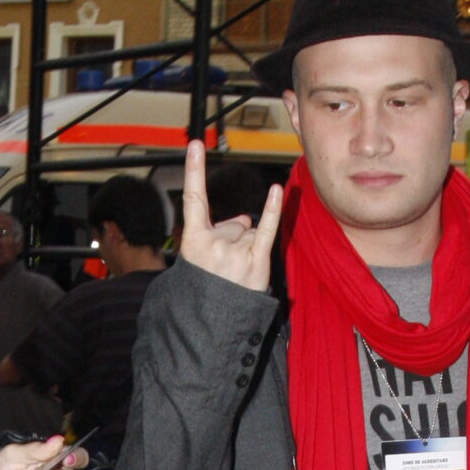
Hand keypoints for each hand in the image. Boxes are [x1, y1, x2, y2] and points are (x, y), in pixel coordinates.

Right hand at [177, 137, 282, 290]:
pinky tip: (276, 190)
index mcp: (193, 242)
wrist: (212, 324)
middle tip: (223, 270)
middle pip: (232, 224)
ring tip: (236, 276)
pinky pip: (267, 229)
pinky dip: (274, 210)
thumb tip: (247, 218)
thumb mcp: (201, 260)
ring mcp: (235, 253)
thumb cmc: (207, 289)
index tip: (197, 145)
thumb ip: (221, 233)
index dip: (194, 170)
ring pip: (247, 232)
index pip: (193, 199)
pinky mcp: (256, 262)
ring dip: (246, 248)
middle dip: (232, 240)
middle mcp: (214, 244)